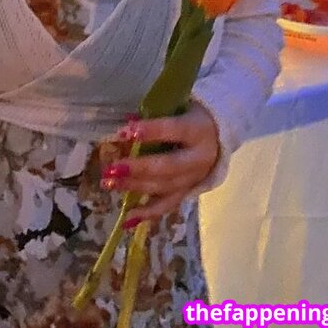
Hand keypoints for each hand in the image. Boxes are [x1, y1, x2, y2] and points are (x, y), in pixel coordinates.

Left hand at [99, 102, 219, 225]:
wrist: (219, 137)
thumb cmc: (189, 117)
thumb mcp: (177, 108)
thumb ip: (154, 115)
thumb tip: (125, 123)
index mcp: (197, 130)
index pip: (172, 130)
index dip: (148, 132)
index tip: (123, 132)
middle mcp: (198, 158)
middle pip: (167, 166)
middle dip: (138, 169)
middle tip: (112, 169)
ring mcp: (193, 179)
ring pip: (164, 187)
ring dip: (134, 187)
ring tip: (109, 184)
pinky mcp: (188, 192)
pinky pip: (167, 206)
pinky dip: (147, 213)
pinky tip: (127, 219)